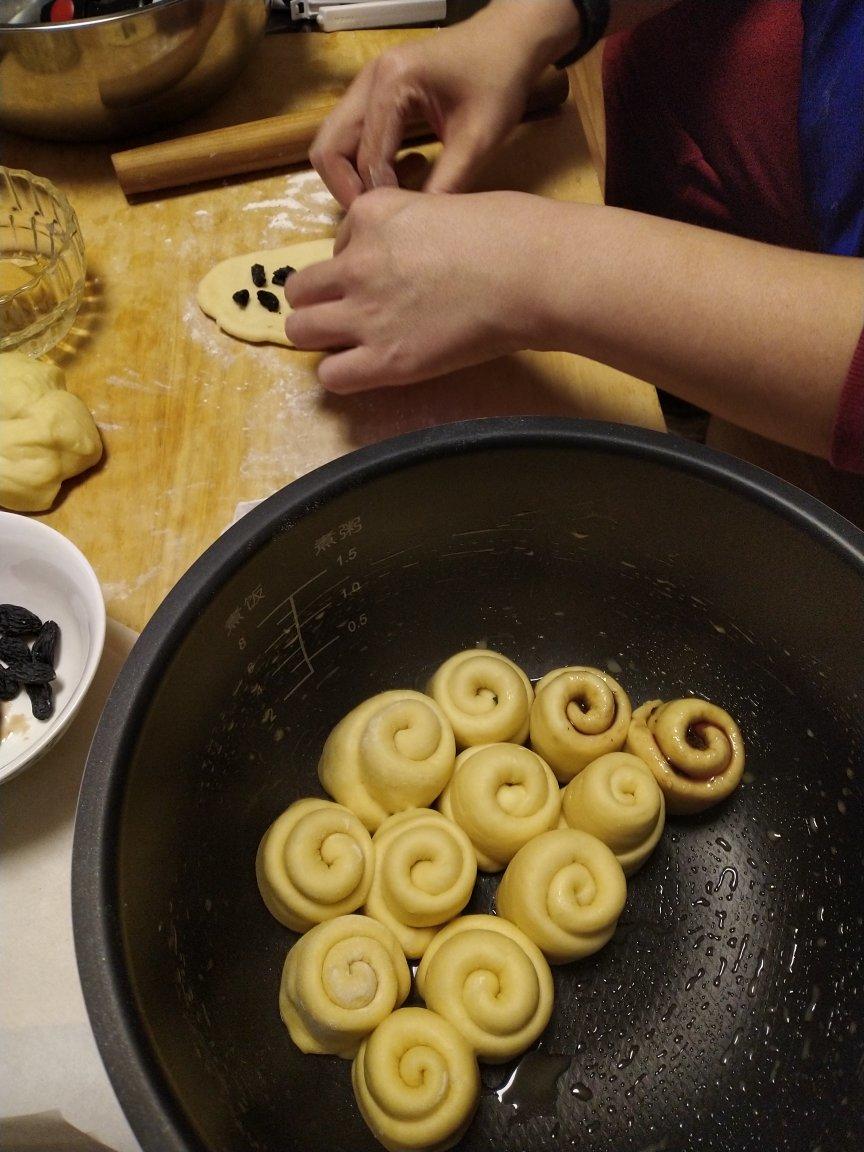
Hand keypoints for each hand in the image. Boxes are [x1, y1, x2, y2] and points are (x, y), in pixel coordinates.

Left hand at [283, 187, 547, 392]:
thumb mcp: (445, 207)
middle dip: (322, 300)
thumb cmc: (511, 233)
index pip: (338, 242)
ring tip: (350, 343)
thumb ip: (413, 229)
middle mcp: (357, 262)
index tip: (389, 274)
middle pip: (302, 289)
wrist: (532, 273)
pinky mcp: (385, 359)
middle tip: (353, 312)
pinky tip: (367, 368)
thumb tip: (413, 255)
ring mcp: (366, 313)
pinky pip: (331, 375)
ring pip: (300, 330)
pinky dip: (342, 374)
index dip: (358, 260)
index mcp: (372, 214)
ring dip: (320, 336)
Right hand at [309, 0, 581, 206]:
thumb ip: (447, 182)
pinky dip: (366, 162)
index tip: (402, 221)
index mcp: (392, 82)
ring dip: (354, 177)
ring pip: (334, 143)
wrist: (510, 41)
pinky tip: (405, 169)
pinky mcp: (375, 93)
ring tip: (394, 194)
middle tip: (380, 215)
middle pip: (328, 148)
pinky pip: (353, 137)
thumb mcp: (479, 139)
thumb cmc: (500, 79)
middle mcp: (369, 79)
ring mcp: (368, 84)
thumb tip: (421, 228)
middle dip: (347, 189)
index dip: (378, 196)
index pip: (364, 156)